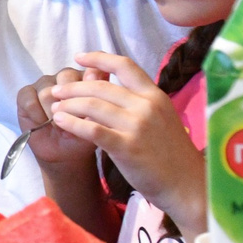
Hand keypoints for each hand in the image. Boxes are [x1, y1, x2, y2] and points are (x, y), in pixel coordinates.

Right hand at [16, 69, 103, 171]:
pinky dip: (37, 114)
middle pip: (65, 77)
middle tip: (71, 119)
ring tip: (57, 126)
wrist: (64, 153)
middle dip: (68, 102)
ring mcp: (44, 84)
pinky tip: (41, 123)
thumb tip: (98, 73)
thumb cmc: (84, 135)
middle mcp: (64, 77)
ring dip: (52, 113)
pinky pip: (29, 100)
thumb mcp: (97, 121)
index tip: (89, 102)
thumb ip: (97, 98)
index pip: (88, 70)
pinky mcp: (26, 95)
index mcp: (86, 80)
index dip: (88, 84)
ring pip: (47, 91)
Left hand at [44, 53, 209, 236]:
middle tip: (56, 91)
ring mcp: (137, 126)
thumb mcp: (161, 118)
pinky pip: (92, 129)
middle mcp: (146, 106)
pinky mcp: (126, 147)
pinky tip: (61, 121)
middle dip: (74, 87)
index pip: (124, 65)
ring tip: (55, 108)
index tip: (79, 57)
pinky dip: (73, 123)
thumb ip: (139, 103)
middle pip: (101, 86)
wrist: (187, 185)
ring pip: (92, 105)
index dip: (98, 58)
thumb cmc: (171, 153)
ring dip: (68, 105)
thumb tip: (109, 88)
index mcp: (155, 96)